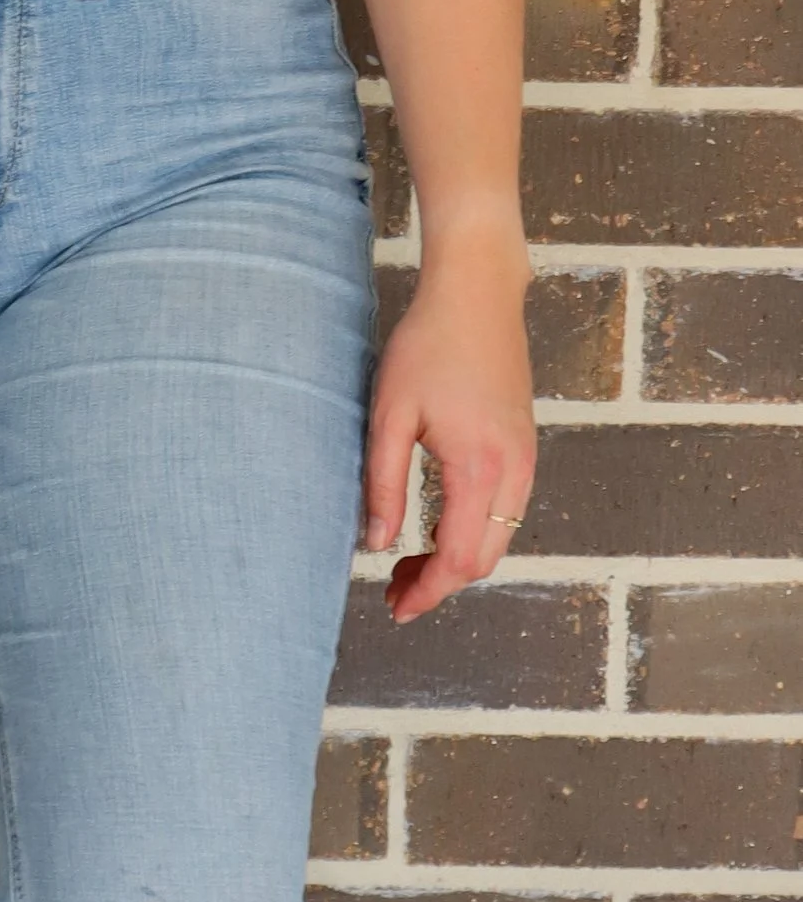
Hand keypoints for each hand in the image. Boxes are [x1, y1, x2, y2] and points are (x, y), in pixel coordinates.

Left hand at [362, 236, 535, 624]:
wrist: (477, 294)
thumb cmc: (426, 346)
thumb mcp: (389, 415)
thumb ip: (383, 484)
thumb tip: (375, 544)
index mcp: (480, 468)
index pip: (460, 558)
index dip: (428, 592)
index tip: (396, 607)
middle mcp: (514, 471)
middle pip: (485, 559)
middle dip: (440, 583)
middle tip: (392, 589)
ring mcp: (526, 459)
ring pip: (500, 539)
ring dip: (457, 559)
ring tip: (405, 561)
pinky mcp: (524, 446)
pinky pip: (506, 511)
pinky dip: (473, 532)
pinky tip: (433, 524)